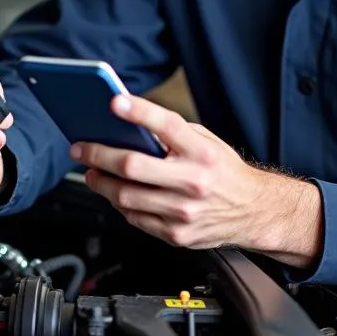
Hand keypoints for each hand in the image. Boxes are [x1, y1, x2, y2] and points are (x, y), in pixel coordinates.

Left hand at [69, 95, 322, 268]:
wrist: (255, 212)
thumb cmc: (225, 172)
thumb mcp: (206, 143)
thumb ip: (172, 135)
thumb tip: (128, 125)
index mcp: (203, 153)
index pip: (167, 126)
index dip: (139, 112)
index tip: (114, 101)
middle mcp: (194, 182)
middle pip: (133, 166)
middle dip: (99, 154)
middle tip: (81, 148)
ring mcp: (184, 212)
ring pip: (126, 196)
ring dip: (101, 182)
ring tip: (92, 172)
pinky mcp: (177, 234)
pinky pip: (135, 218)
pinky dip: (119, 204)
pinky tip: (114, 193)